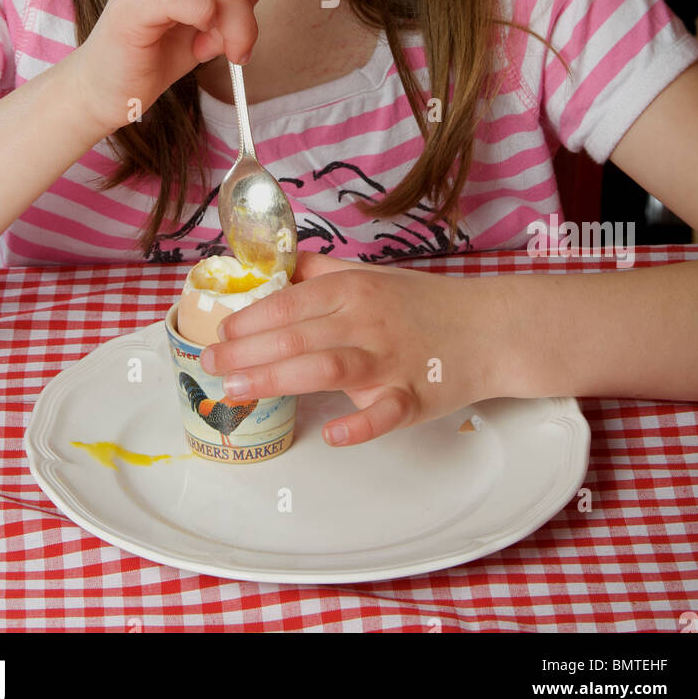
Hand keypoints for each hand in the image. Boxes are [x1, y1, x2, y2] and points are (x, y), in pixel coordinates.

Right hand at [66, 0, 273, 138]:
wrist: (116, 86)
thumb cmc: (166, 46)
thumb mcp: (218, 9)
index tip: (245, 15)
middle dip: (244, 19)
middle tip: (227, 45)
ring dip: (228, 32)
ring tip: (206, 49)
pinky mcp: (129, 4)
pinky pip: (184, 0)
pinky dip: (203, 24)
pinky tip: (197, 45)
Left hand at [199, 250, 512, 447]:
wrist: (489, 327)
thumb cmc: (423, 304)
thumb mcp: (371, 275)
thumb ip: (320, 272)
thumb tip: (272, 265)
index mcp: (354, 289)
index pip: (289, 302)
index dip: (249, 318)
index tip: (218, 332)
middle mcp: (367, 321)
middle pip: (297, 335)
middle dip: (246, 350)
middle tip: (209, 364)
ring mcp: (390, 360)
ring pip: (326, 367)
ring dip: (277, 378)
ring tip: (237, 389)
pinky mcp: (414, 397)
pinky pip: (384, 412)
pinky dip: (359, 424)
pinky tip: (331, 433)